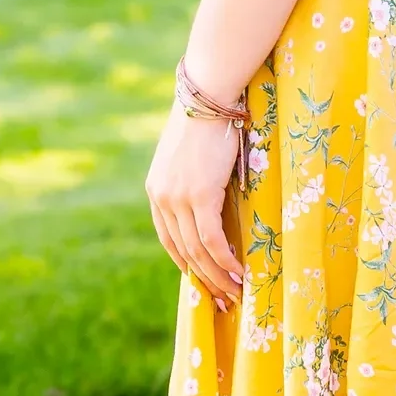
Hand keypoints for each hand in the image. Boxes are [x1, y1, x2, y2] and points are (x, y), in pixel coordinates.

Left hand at [145, 102, 244, 309]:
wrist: (209, 95)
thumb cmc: (209, 121)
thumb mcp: (194, 159)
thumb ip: (196, 184)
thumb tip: (217, 206)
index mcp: (156, 191)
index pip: (169, 239)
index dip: (187, 264)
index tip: (205, 281)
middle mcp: (161, 198)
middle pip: (181, 251)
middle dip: (204, 279)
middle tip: (224, 300)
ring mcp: (178, 198)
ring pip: (197, 251)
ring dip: (218, 276)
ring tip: (237, 293)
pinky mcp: (198, 195)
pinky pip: (211, 239)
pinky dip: (225, 260)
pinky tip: (240, 273)